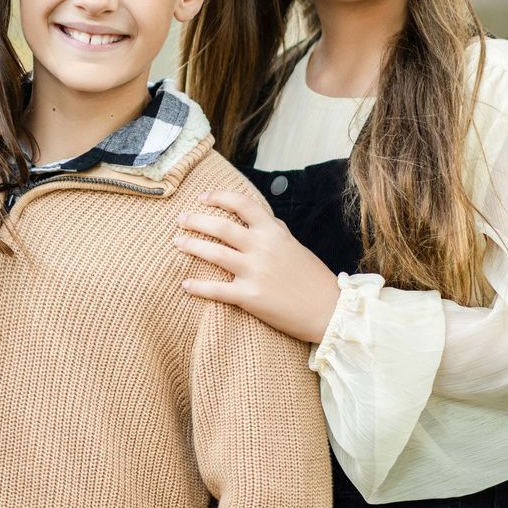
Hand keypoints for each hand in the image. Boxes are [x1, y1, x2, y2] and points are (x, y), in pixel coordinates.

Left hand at [173, 190, 340, 344]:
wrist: (329, 311)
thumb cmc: (314, 279)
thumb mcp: (296, 246)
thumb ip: (276, 231)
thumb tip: (262, 217)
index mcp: (274, 232)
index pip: (242, 204)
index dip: (219, 197)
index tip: (202, 197)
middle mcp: (263, 248)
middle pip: (221, 227)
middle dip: (196, 220)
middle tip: (180, 220)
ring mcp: (255, 272)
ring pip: (214, 253)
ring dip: (191, 246)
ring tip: (177, 243)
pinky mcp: (250, 297)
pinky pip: (216, 290)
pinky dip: (197, 287)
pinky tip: (185, 284)